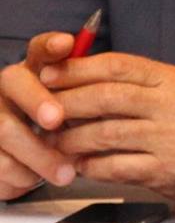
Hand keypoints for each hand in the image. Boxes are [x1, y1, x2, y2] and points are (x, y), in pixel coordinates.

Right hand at [0, 31, 82, 198]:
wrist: (25, 164)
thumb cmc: (57, 131)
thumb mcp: (75, 112)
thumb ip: (88, 98)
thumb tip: (116, 91)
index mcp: (35, 72)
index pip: (40, 49)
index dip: (51, 45)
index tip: (66, 43)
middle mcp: (9, 87)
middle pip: (14, 81)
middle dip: (37, 100)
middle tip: (57, 118)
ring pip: (5, 127)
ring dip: (37, 152)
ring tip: (65, 173)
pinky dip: (20, 173)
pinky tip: (35, 180)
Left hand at [42, 53, 174, 202]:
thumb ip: (137, 80)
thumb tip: (83, 77)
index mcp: (172, 81)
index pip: (118, 66)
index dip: (78, 69)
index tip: (51, 75)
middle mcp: (171, 107)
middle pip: (106, 98)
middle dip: (68, 104)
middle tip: (46, 110)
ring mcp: (169, 140)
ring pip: (105, 134)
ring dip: (73, 138)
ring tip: (58, 140)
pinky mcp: (165, 170)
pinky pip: (115, 167)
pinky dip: (91, 165)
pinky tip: (83, 163)